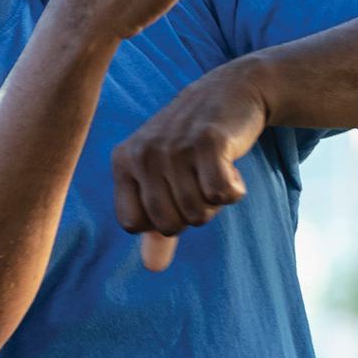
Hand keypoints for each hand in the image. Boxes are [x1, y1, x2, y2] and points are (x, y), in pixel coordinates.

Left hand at [112, 59, 273, 269]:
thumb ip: (155, 226)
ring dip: (215, 202)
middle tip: (200, 182)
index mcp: (123, 162)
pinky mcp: (208, 141)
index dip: (160, 222)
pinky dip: (235, 190)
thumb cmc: (193, 143)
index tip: (174, 196)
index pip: (134, 225)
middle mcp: (142, 154)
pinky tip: (232, 168)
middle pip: (168, 224)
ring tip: (214, 171)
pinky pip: (222, 194)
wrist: (232, 89)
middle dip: (193, 214)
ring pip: (197, 212)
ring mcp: (173, 147)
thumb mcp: (164, 178)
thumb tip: (153, 268)